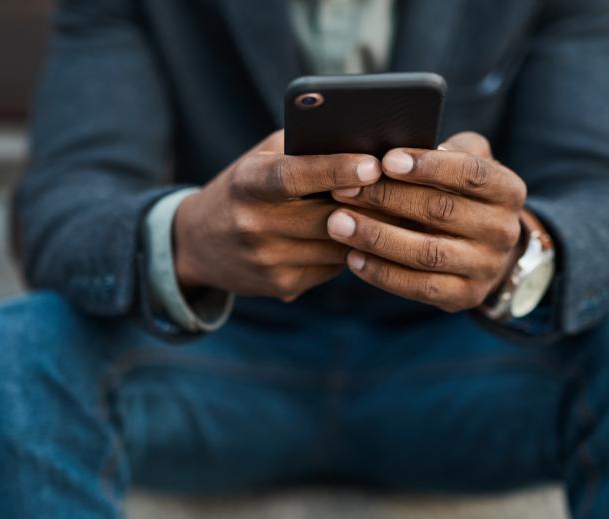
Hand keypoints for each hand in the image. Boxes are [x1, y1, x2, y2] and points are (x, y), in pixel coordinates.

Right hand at [174, 130, 381, 300]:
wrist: (199, 244)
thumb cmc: (246, 188)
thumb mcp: (260, 159)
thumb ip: (302, 148)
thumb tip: (364, 140)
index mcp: (246, 184)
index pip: (292, 177)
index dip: (333, 170)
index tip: (372, 164)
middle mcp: (253, 226)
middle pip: (326, 217)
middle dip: (371, 203)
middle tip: (409, 187)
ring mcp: (268, 261)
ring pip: (339, 246)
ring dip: (371, 229)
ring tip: (400, 209)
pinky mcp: (283, 287)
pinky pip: (334, 267)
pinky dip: (353, 249)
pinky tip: (366, 235)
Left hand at [326, 132, 526, 312]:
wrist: (487, 250)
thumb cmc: (461, 193)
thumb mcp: (465, 162)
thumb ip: (444, 148)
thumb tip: (393, 143)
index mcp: (507, 189)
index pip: (470, 173)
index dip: (428, 166)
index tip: (386, 160)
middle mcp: (503, 230)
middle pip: (441, 211)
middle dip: (386, 198)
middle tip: (344, 189)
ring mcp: (486, 267)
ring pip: (426, 253)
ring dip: (377, 237)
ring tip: (338, 223)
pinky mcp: (465, 297)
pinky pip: (419, 287)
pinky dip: (382, 273)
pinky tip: (352, 257)